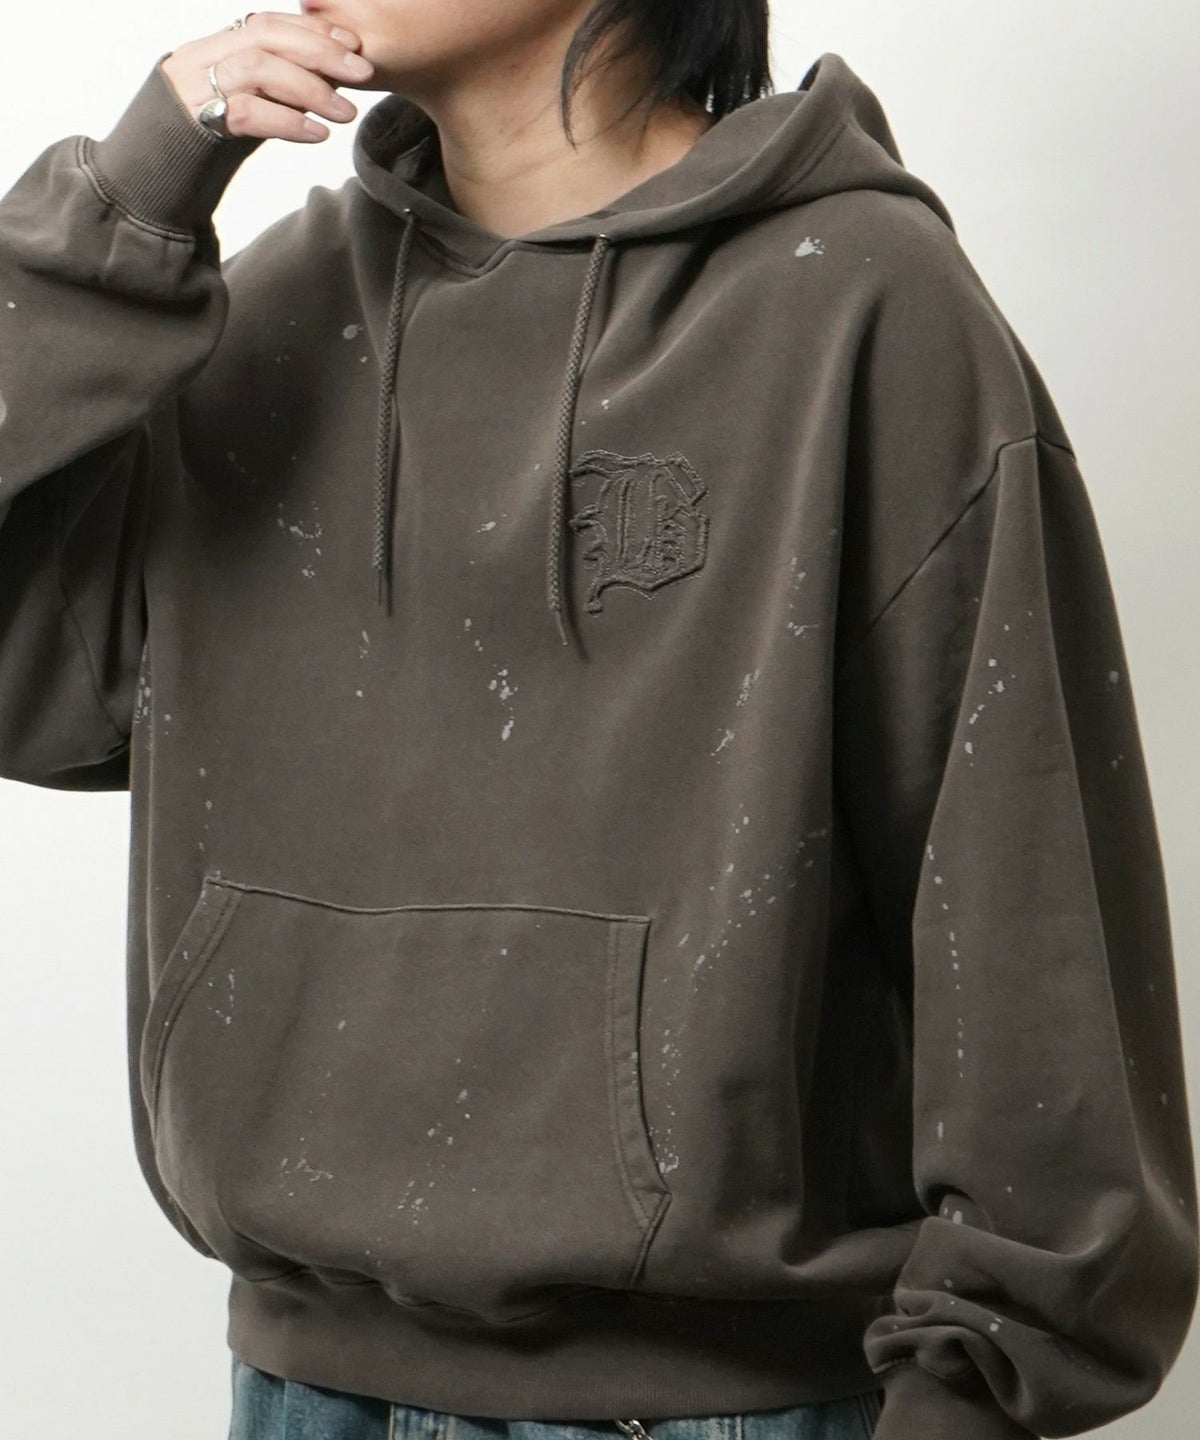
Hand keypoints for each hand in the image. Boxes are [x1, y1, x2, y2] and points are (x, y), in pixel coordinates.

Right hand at [159, 10, 375, 142]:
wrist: (148, 189)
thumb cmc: (197, 155)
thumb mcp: (234, 112)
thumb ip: (266, 92)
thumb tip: (319, 83)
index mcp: (208, 50)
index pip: (264, 23)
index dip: (310, 29)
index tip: (350, 43)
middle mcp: (197, 60)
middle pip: (265, 37)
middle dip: (319, 51)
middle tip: (362, 72)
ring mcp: (191, 89)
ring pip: (257, 67)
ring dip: (310, 88)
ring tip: (346, 112)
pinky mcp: (193, 124)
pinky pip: (247, 112)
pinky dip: (287, 121)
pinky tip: (317, 134)